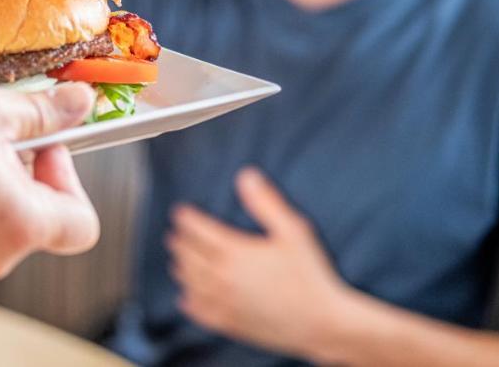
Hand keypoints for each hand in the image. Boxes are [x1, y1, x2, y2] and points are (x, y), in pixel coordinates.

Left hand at [168, 166, 351, 358]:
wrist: (324, 323)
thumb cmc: (311, 275)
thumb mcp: (294, 232)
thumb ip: (267, 203)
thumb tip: (246, 175)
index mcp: (236, 251)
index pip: (198, 230)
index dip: (186, 218)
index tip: (180, 212)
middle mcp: (224, 276)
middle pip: (189, 255)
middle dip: (179, 242)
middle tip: (175, 235)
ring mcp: (225, 302)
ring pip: (190, 282)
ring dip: (181, 269)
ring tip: (177, 261)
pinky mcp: (232, 324)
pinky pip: (202, 313)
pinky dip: (189, 303)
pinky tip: (185, 299)